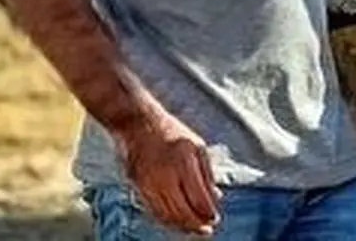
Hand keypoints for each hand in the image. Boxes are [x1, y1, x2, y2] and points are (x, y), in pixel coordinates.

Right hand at [115, 109, 222, 235]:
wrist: (139, 124)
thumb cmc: (172, 133)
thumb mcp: (198, 147)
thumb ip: (207, 175)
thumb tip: (217, 198)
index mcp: (184, 162)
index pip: (197, 198)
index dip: (207, 213)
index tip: (216, 220)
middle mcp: (165, 175)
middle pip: (182, 211)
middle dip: (196, 225)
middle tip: (207, 231)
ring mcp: (149, 183)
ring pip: (166, 215)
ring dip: (181, 227)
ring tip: (194, 230)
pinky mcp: (138, 188)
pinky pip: (153, 211)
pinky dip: (166, 221)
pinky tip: (176, 223)